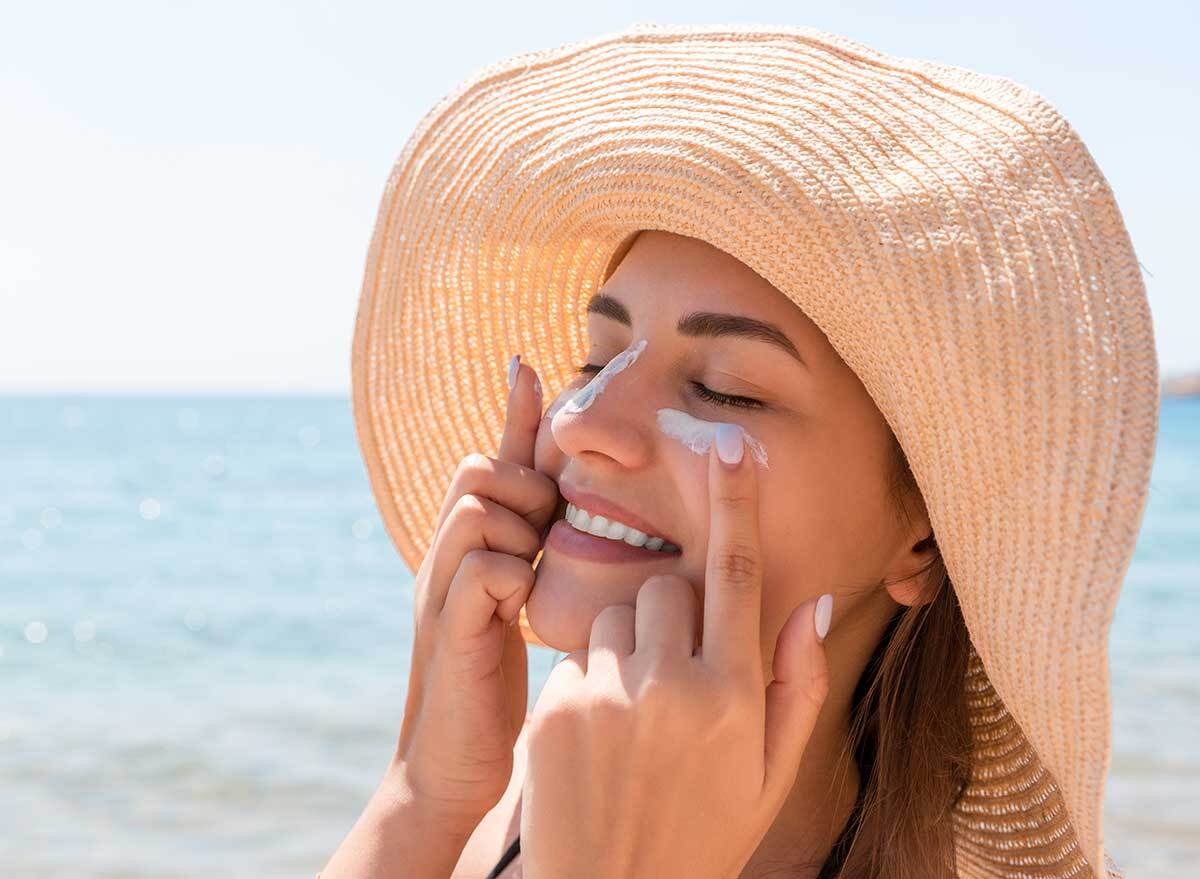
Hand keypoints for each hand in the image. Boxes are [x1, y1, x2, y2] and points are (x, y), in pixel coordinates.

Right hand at [395, 356, 557, 833]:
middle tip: (544, 533)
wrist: (452, 769)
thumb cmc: (495, 686)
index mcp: (470, 548)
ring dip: (518, 527)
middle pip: (477, 468)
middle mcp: (447, 557)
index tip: (529, 363)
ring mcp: (442, 590)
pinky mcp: (448, 630)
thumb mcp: (520, 608)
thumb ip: (535, 555)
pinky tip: (522, 609)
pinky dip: (509, 576)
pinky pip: (481, 568)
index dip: (512, 414)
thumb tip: (567, 511)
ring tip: (532, 570)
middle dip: (522, 485)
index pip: (490, 460)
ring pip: (477, 507)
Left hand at [520, 423, 832, 878]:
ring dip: (628, 648)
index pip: (737, 574)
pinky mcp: (556, 709)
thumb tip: (814, 601)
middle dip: (672, 614)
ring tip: (633, 720)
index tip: (730, 444)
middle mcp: (673, 687)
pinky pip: (576, 657)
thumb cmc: (705, 834)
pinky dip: (590, 681)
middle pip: (666, 588)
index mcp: (735, 696)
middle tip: (673, 676)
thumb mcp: (770, 774)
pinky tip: (598, 740)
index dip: (736, 502)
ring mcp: (608, 696)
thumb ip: (799, 685)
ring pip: (616, 616)